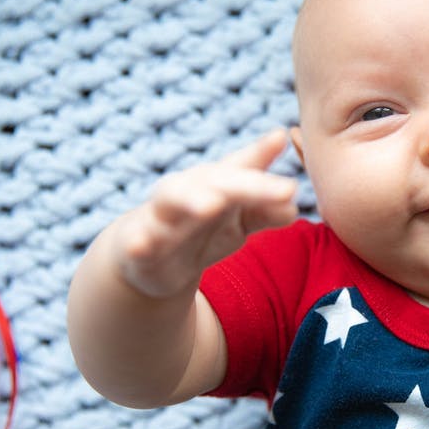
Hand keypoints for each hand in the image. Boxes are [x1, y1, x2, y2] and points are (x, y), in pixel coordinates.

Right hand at [112, 129, 297, 297]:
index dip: (264, 175)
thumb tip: (293, 202)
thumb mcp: (238, 216)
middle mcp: (187, 192)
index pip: (242, 175)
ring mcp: (159, 216)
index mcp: (213, 182)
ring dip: (189, 202)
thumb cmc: (202, 227)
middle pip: (216, 184)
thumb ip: (264, 206)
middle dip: (244, 187)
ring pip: (172, 202)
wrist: (149, 253)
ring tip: (209, 206)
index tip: (289, 175)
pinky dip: (138, 242)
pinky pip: (135, 242)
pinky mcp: (136, 245)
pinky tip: (142, 245)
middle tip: (276, 190)